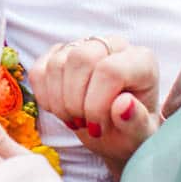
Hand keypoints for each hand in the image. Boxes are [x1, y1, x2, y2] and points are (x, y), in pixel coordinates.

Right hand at [30, 36, 160, 177]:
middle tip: (82, 124)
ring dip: (59, 101)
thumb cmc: (130, 131)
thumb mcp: (140, 136)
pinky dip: (44, 95)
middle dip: (75, 100)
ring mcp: (85, 46)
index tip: (98, 129)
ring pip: (57, 63)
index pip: (110, 70)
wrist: (115, 133)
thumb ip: (136, 122)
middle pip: (81, 58)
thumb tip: (124, 104)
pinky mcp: (60, 54)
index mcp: (141, 61)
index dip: (97, 104)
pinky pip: (39, 69)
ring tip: (74, 121)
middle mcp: (114, 46)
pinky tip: (60, 110)